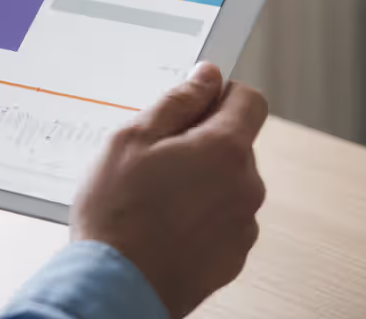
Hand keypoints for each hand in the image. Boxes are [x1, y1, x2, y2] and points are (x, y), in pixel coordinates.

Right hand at [71, 63, 268, 318]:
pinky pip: (221, 218)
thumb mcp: (132, 138)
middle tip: (152, 155)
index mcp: (225, 150)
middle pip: (234, 142)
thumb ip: (177, 101)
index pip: (249, 100)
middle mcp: (245, 186)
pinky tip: (162, 223)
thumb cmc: (118, 214)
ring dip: (198, 179)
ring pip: (226, 181)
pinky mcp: (233, 255)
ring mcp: (242, 224)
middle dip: (199, 140)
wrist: (116, 286)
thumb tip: (205, 78)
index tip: (193, 99)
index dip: (219, 93)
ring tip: (152, 195)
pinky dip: (198, 214)